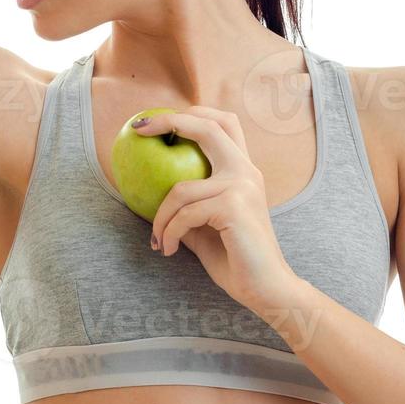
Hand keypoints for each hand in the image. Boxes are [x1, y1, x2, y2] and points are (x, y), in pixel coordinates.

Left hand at [136, 106, 294, 305]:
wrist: (266, 289)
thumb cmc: (235, 260)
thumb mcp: (204, 227)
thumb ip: (187, 206)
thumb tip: (150, 194)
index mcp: (243, 171)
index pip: (223, 124)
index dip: (190, 114)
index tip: (154, 121)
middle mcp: (246, 171)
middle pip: (208, 128)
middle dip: (169, 121)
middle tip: (139, 129)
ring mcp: (242, 186)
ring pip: (180, 189)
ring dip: (160, 218)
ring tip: (158, 240)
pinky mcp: (233, 206)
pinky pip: (184, 215)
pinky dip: (169, 233)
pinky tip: (167, 249)